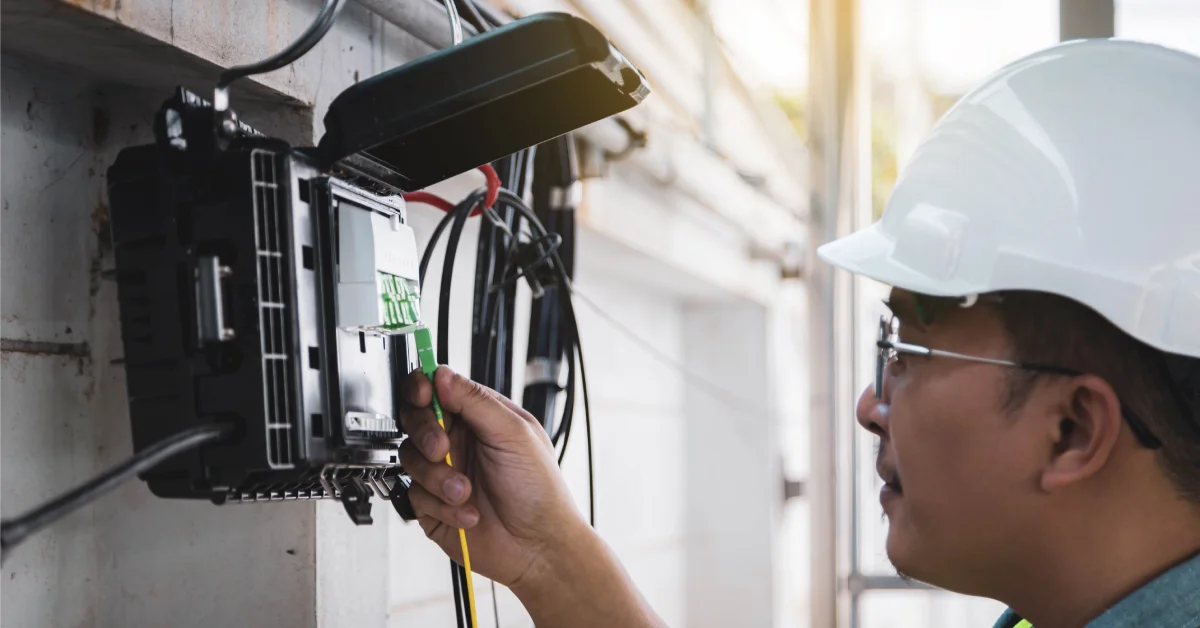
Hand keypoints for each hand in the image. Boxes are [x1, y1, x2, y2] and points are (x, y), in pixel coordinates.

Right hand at [398, 366, 586, 588]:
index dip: (423, 388)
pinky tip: (468, 512)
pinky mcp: (433, 505)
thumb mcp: (514, 434)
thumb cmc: (540, 490)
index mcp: (479, 417)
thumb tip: (442, 374)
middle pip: (415, 419)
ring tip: (466, 491)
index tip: (423, 395)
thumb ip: (476, 401)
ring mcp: (444, 472)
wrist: (538, 546)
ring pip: (411, 459)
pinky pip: (416, 495)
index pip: (438, 390)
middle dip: (425, 433)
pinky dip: (443, 506)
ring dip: (439, 477)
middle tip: (442, 447)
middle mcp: (458, 441)